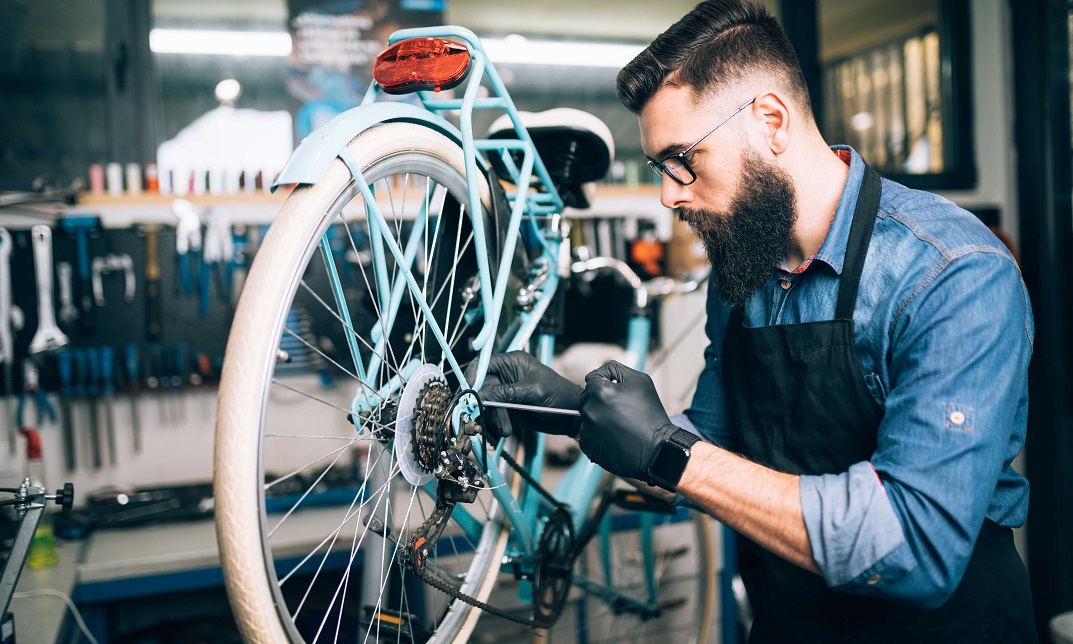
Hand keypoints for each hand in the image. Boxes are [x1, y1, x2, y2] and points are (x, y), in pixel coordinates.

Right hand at [470, 351, 581, 436]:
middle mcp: (506, 375)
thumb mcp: (533, 391)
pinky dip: (496, 423)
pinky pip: (493, 414)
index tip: (470, 389)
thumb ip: (507, 392)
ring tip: (505, 428)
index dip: (473, 374)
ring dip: (493, 417)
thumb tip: (483, 394)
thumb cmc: (559, 395)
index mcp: (513, 362)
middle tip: (486, 415)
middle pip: (483, 386)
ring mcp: (506, 392)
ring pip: (487, 403)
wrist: (571, 417)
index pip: (485, 362)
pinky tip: (505, 429)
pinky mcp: (507, 407)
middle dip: (485, 403)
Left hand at [578, 360, 677, 481]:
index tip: (619, 393)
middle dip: (600, 399)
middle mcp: (589, 409)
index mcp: (599, 390)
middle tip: (620, 409)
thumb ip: (615, 369)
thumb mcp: (639, 380)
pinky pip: (587, 433)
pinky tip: (614, 435)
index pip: (593, 378)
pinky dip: (597, 432)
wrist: (656, 448)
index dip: (606, 382)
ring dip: (599, 415)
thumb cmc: (650, 413)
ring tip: (619, 423)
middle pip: (587, 396)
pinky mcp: (588, 445)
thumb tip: (601, 372)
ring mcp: (587, 429)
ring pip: (587, 414)